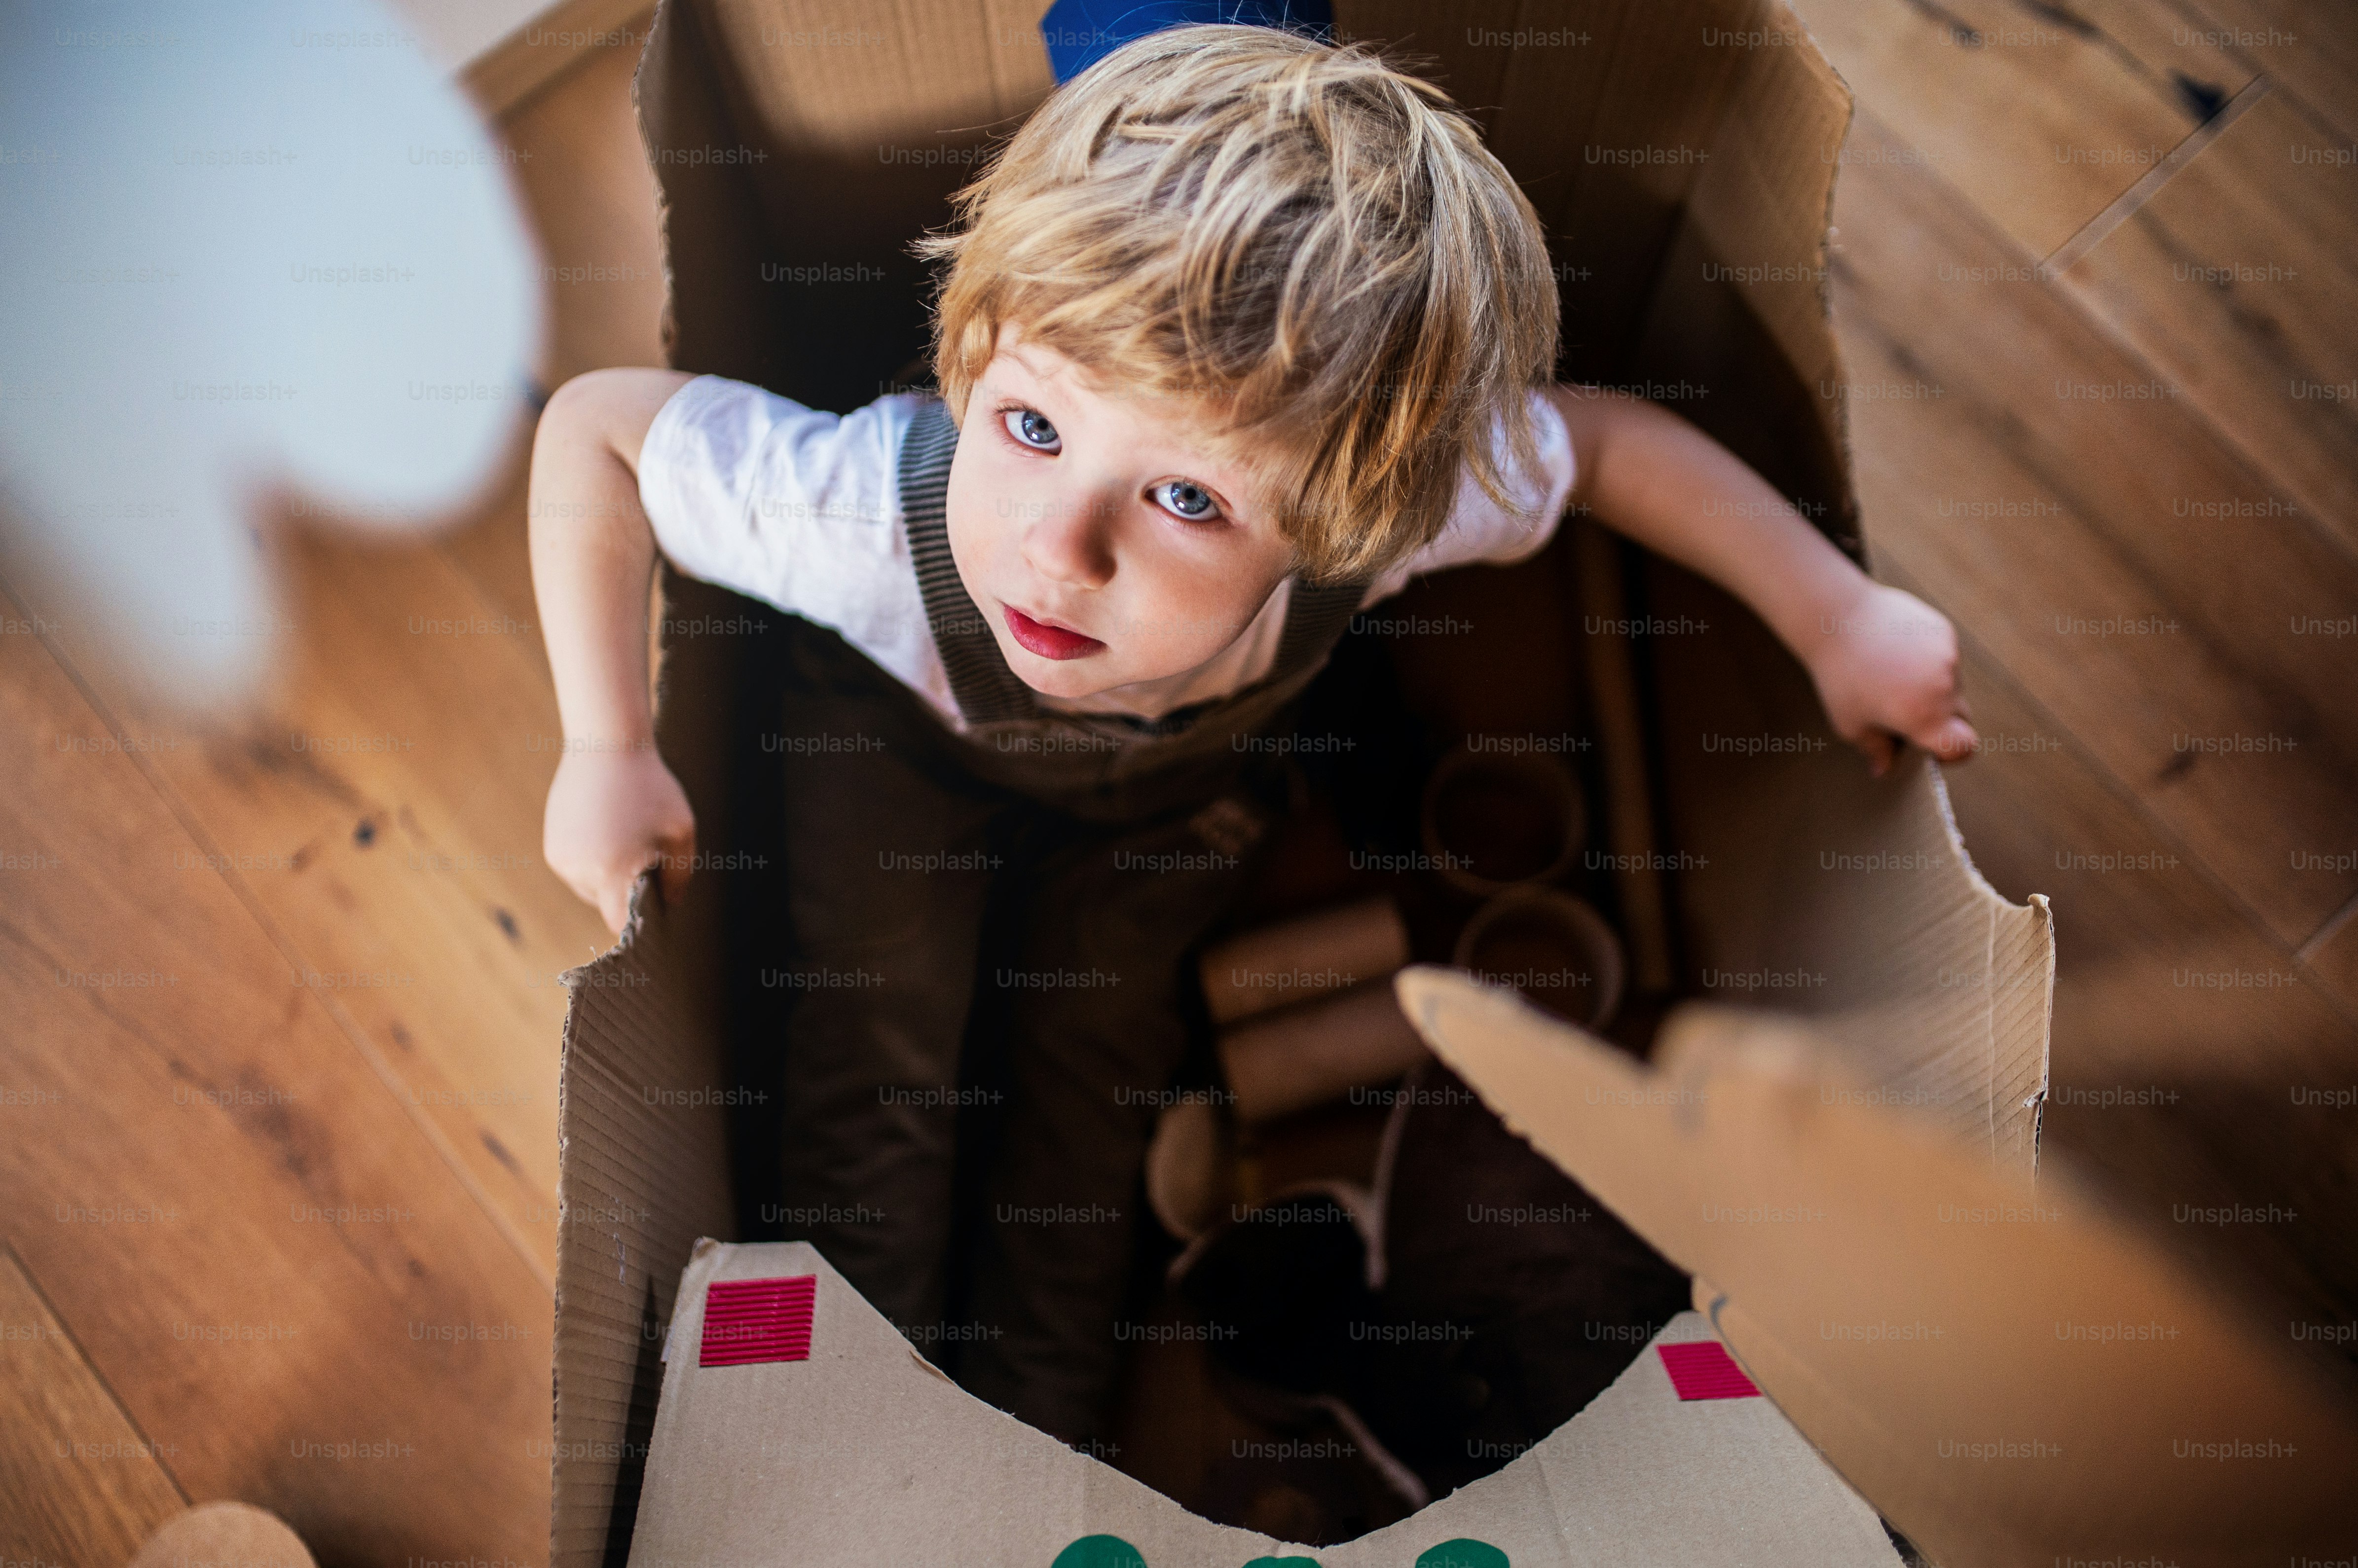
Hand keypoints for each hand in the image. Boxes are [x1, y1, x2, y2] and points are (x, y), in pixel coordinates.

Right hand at [542, 745, 695, 933]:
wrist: (605, 745)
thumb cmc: (651, 788)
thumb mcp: (680, 832)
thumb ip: (678, 877)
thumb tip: (670, 905)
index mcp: (612, 872)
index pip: (621, 922)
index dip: (639, 922)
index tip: (655, 909)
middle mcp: (579, 871)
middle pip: (607, 905)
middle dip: (628, 891)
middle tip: (646, 854)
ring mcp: (561, 860)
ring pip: (591, 889)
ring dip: (609, 876)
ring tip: (625, 836)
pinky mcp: (552, 848)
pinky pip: (578, 871)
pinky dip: (594, 861)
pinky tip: (607, 830)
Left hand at [1804, 582, 1977, 775]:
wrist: (1836, 618)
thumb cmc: (1839, 677)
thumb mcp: (1850, 722)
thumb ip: (1875, 749)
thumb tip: (1884, 770)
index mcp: (1924, 716)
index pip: (1963, 746)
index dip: (1952, 754)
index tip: (1932, 750)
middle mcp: (1943, 687)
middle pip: (1958, 716)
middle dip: (1938, 719)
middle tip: (1901, 711)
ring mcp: (1947, 656)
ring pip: (1950, 684)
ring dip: (1930, 687)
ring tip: (1891, 675)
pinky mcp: (1944, 631)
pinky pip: (1944, 656)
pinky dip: (1927, 660)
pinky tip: (1896, 651)